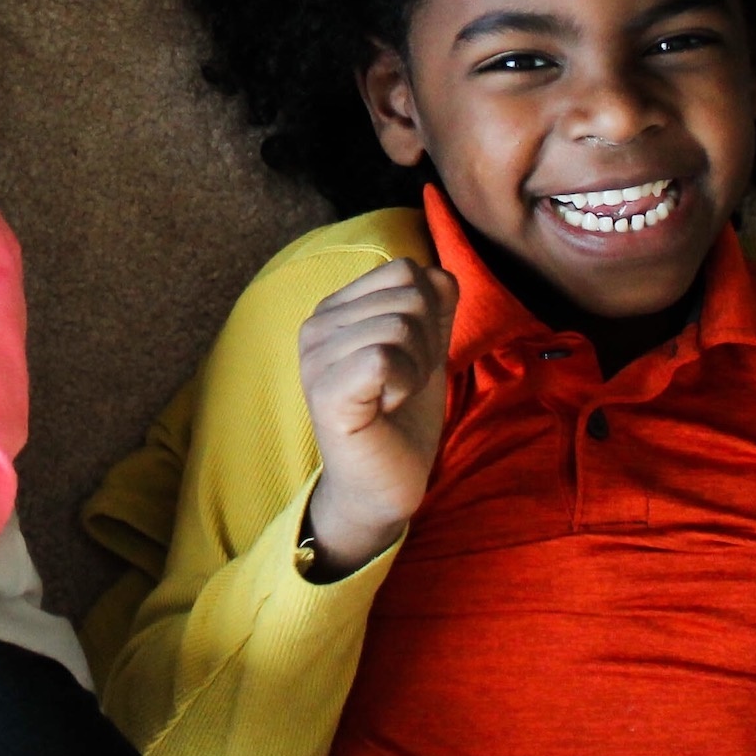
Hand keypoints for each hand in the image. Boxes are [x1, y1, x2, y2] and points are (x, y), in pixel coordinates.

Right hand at [298, 257, 457, 576]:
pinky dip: (405, 384)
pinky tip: (387, 407)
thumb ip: (432, 307)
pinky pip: (385, 357)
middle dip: (426, 343)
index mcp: (335, 308)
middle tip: (402, 383)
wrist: (383, 484)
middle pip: (409, 295)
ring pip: (401, 324)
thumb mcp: (424, 350)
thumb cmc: (400, 417)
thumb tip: (440, 274)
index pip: (406, 271)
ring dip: (417, 368)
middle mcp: (316, 324)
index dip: (429, 314)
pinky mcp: (325, 391)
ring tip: (393, 396)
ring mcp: (315, 357)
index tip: (410, 358)